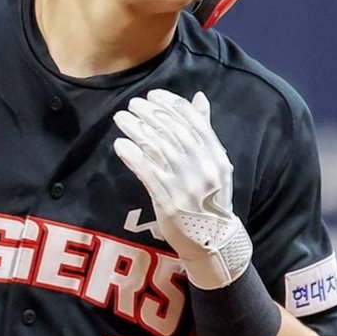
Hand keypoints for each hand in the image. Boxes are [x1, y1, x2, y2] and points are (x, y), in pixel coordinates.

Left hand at [113, 88, 252, 289]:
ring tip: (122, 118)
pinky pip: (147, 172)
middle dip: (150, 114)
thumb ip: (205, 131)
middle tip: (132, 104)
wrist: (212, 240)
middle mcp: (204, 168)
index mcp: (217, 156)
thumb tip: (198, 97)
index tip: (153, 95)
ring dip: (136, 130)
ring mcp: (187, 185)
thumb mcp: (215, 164)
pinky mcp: (169, 202)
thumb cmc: (209, 198)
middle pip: (172, 132)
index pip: (193, 121)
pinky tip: (120, 144)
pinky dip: (132, 155)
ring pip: (157, 149)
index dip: (171, 104)